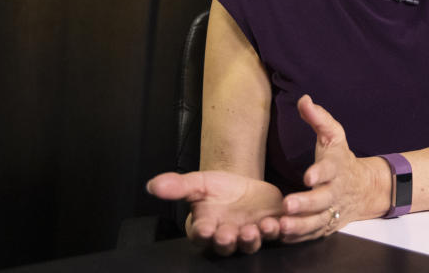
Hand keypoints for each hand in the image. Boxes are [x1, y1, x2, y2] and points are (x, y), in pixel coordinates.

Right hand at [146, 170, 283, 254]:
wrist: (244, 186)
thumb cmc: (218, 189)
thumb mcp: (199, 183)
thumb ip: (178, 186)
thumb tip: (152, 185)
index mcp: (206, 228)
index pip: (201, 235)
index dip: (203, 233)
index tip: (205, 227)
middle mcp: (227, 237)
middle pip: (226, 246)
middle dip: (227, 241)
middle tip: (229, 234)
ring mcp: (249, 235)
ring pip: (250, 245)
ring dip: (251, 239)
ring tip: (253, 229)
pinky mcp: (270, 229)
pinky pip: (273, 235)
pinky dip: (276, 231)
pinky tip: (276, 222)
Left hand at [278, 95, 385, 242]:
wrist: (365, 188)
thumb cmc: (341, 159)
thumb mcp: (334, 136)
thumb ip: (318, 118)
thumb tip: (304, 99)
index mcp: (337, 167)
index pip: (330, 169)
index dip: (320, 172)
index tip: (309, 176)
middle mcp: (335, 191)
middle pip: (322, 200)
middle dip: (306, 203)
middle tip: (288, 205)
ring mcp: (331, 210)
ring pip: (317, 221)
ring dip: (300, 225)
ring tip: (282, 225)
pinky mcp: (325, 225)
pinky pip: (312, 234)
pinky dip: (299, 236)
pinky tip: (283, 235)